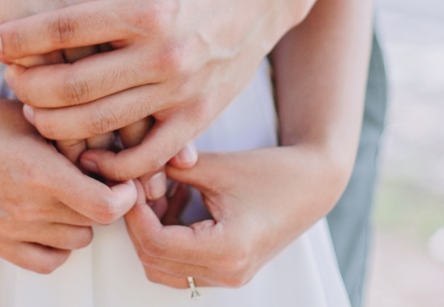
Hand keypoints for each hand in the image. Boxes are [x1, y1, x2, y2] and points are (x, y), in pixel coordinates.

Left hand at [0, 0, 296, 181]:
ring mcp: (180, 92)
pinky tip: (82, 151)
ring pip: (100, 125)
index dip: (18, 37)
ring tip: (34, 112)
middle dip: (28, 87)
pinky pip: (144, 158)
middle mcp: (162, 54)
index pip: (63, 29)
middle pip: (74, 86)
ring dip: (55, 125)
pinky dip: (108, 164)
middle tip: (9, 81)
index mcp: (143, 9)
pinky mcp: (196, 120)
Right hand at [0, 92, 137, 273]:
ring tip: (73, 193)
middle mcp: (25, 207)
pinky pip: (47, 262)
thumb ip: (73, 135)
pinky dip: (59, 245)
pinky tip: (54, 218)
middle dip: (105, 199)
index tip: (123, 178)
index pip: (104, 205)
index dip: (124, 194)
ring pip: (77, 241)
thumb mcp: (32, 114)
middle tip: (99, 177)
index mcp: (38, 171)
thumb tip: (117, 146)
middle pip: (95, 222)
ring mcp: (9, 229)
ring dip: (83, 220)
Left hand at [123, 147, 348, 288]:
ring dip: (151, 232)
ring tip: (160, 190)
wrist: (314, 184)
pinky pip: (181, 265)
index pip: (156, 243)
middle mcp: (227, 273)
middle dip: (138, 222)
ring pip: (164, 268)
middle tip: (139, 184)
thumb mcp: (217, 166)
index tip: (130, 182)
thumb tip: (129, 166)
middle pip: (154, 261)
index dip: (135, 213)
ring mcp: (228, 277)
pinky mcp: (228, 270)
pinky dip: (169, 237)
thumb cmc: (272, 172)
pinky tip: (176, 201)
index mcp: (227, 250)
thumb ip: (173, 168)